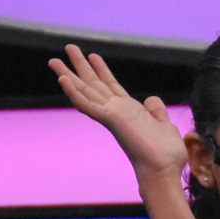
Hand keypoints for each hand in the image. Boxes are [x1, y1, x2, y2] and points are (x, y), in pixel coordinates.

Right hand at [51, 45, 189, 186]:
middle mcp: (116, 111)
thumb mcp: (164, 125)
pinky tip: (63, 79)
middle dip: (80, 66)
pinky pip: (87, 105)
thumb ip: (156, 111)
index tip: (93, 55)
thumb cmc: (165, 155)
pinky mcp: (110, 121)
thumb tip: (152, 100)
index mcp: (129, 111)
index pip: (111, 86)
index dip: (102, 70)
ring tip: (54, 59)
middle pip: (93, 84)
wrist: (164, 170)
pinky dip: (74, 92)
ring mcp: (111, 115)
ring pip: (85, 91)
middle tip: (68, 47)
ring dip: (69, 74)